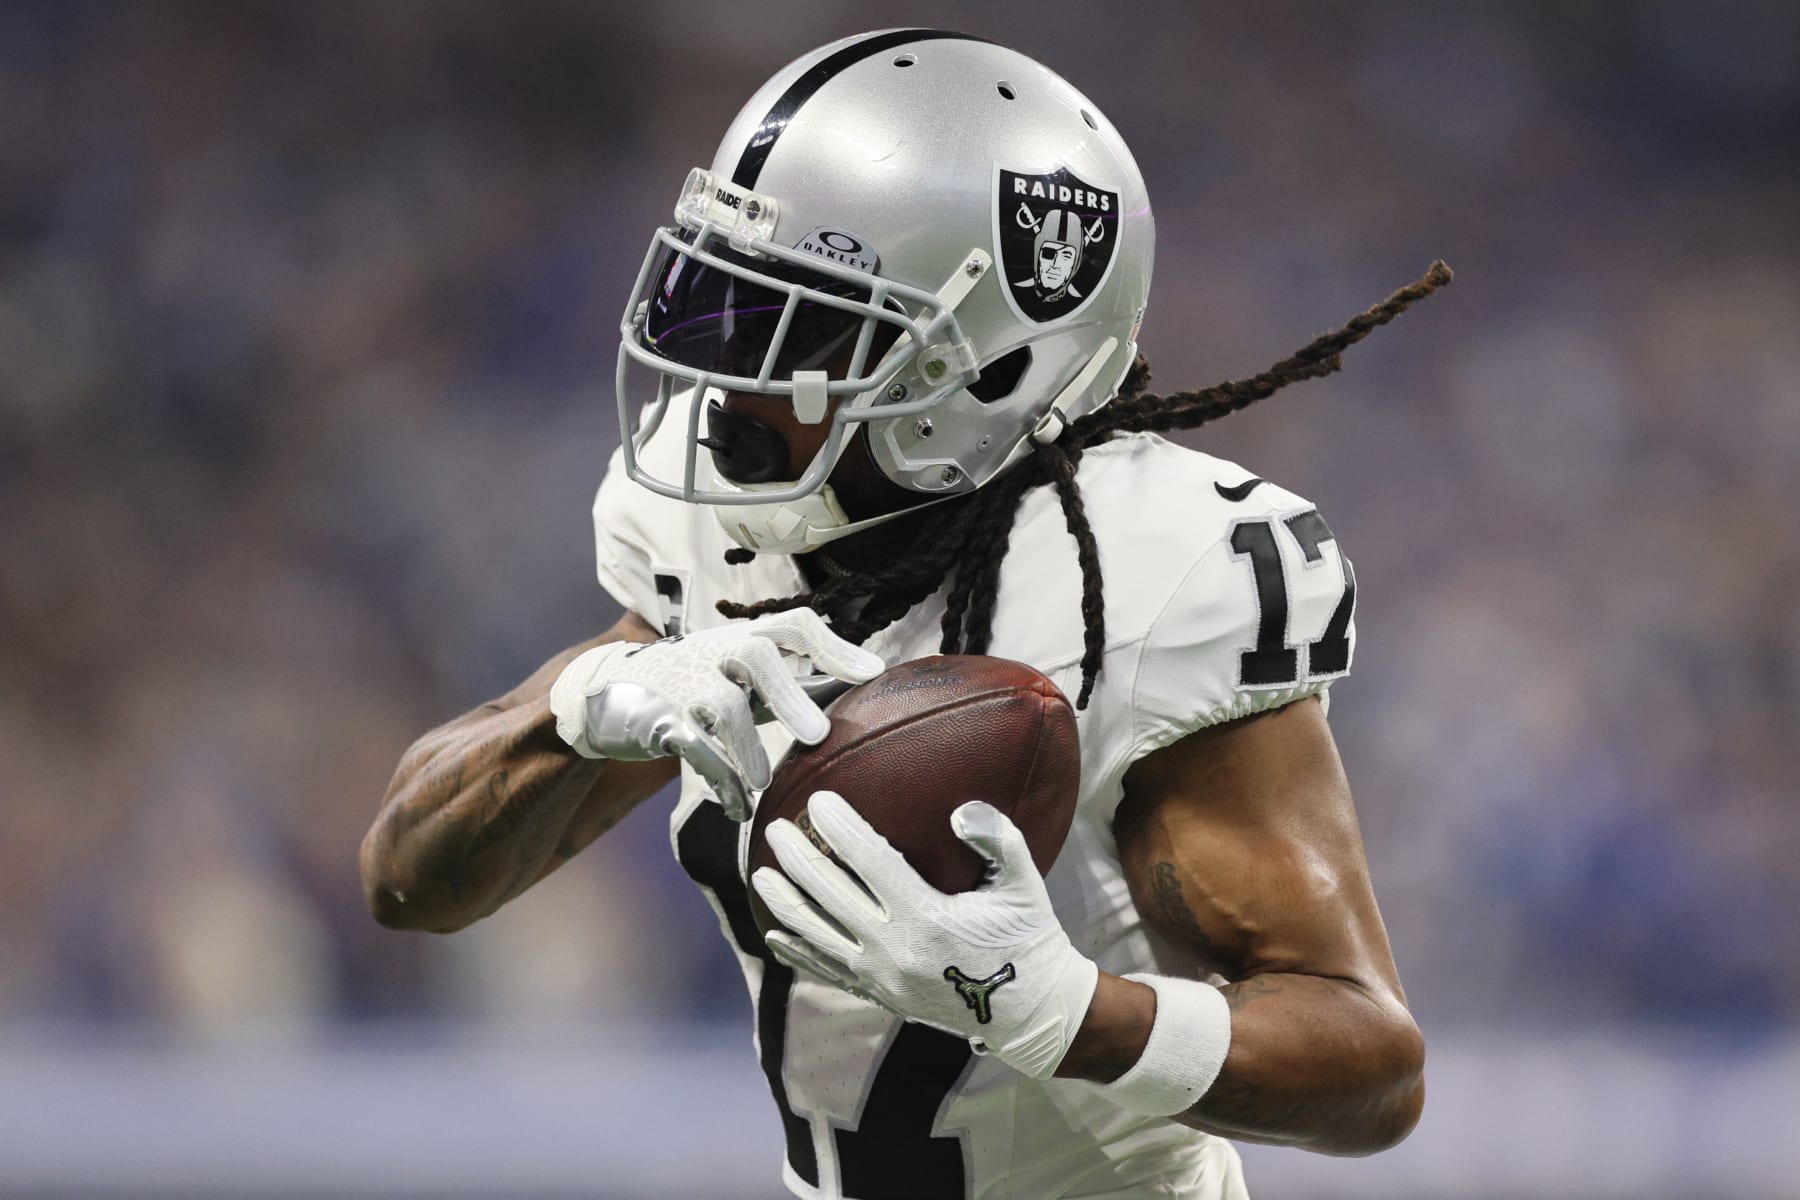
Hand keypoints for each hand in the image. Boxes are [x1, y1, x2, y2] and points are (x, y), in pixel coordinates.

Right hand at [549, 610, 883, 818]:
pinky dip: (720, 778)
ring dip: (749, 746)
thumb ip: (792, 682)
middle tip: (818, 735)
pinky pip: (694, 747)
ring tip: (764, 782)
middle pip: (757, 656)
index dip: (833, 645)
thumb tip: (862, 685)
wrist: (605, 694)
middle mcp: (716, 651)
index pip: (793, 625)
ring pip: (724, 704)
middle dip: (790, 694)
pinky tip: (738, 806)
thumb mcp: (743, 679)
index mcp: (744, 638)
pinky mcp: (659, 717)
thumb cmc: (697, 687)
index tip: (872, 673)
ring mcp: (686, 683)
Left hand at [752, 792, 1099, 1077]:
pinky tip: (774, 935)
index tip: (818, 800)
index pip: (870, 862)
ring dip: (786, 903)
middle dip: (798, 859)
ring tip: (760, 873)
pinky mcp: (880, 996)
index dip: (841, 829)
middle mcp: (895, 949)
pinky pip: (829, 972)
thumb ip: (998, 840)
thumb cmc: (1027, 938)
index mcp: (927, 917)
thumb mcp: (1023, 884)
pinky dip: (799, 953)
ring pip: (818, 935)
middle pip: (830, 896)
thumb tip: (960, 811)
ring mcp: (882, 977)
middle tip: (775, 828)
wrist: (1030, 1012)